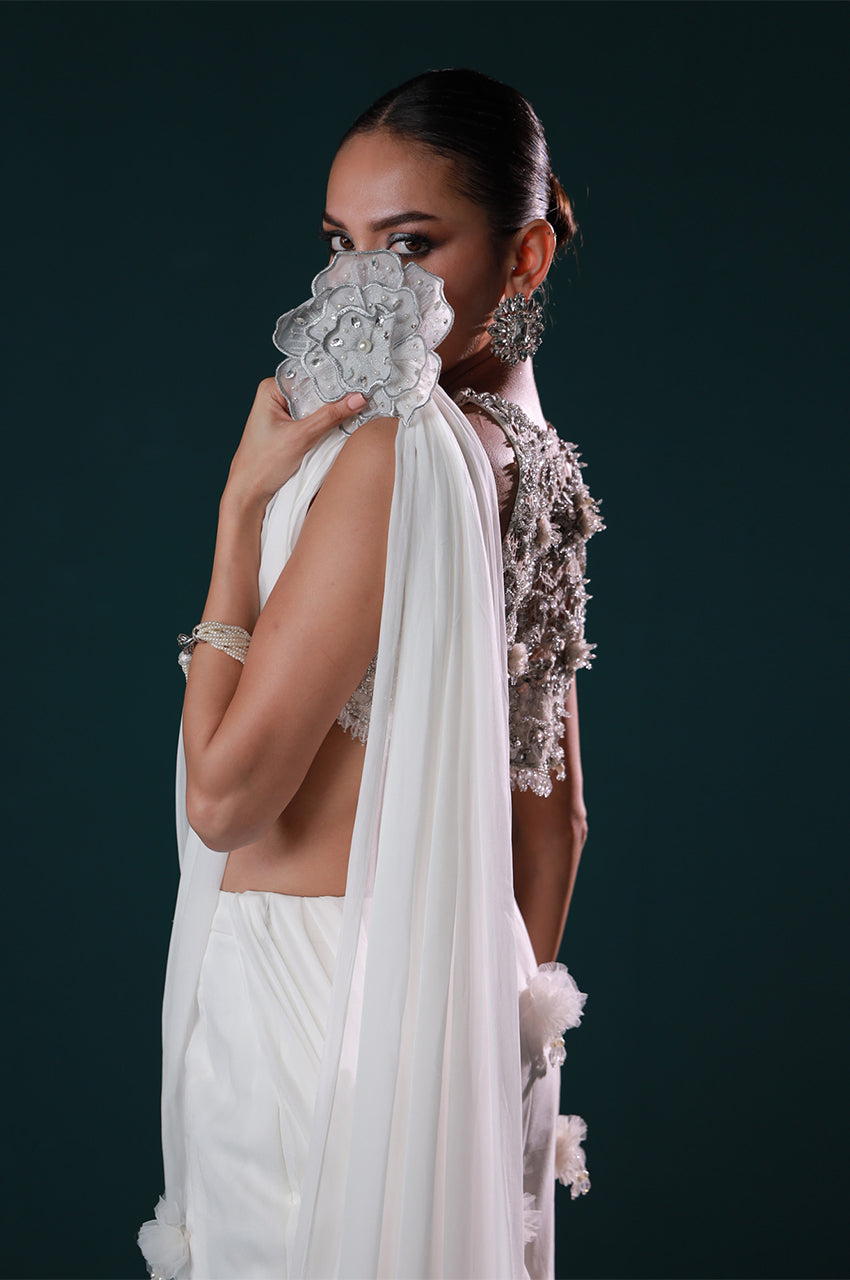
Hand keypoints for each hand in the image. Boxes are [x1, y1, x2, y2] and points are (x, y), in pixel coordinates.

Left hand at [223, 377, 367, 508]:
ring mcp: (284, 414)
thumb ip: (330, 417)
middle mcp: (276, 398)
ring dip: (331, 416)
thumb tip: (357, 399)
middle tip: (357, 404)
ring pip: (316, 408)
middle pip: (314, 391)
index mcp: (271, 390)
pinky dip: (325, 427)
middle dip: (333, 400)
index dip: (332, 382)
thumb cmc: (261, 465)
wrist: (250, 493)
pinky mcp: (291, 430)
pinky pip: (314, 421)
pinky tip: (336, 430)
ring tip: (348, 418)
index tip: (355, 388)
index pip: (309, 376)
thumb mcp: (301, 438)